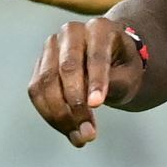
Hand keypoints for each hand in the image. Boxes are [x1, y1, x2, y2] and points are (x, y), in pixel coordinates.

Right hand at [26, 18, 146, 147]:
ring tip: (82, 138)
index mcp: (100, 28)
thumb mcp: (130, 75)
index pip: (96, 56)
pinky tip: (70, 132)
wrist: (111, 61)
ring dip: (61, 115)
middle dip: (76, 103)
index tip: (97, 106)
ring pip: (46, 83)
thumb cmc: (124, 67)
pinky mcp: (39, 66)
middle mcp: (71, 32)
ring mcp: (51, 47)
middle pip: (67, 68)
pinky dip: (51, 115)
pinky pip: (37, 93)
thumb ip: (114, 84)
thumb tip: (90, 104)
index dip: (96, 81)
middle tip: (90, 133)